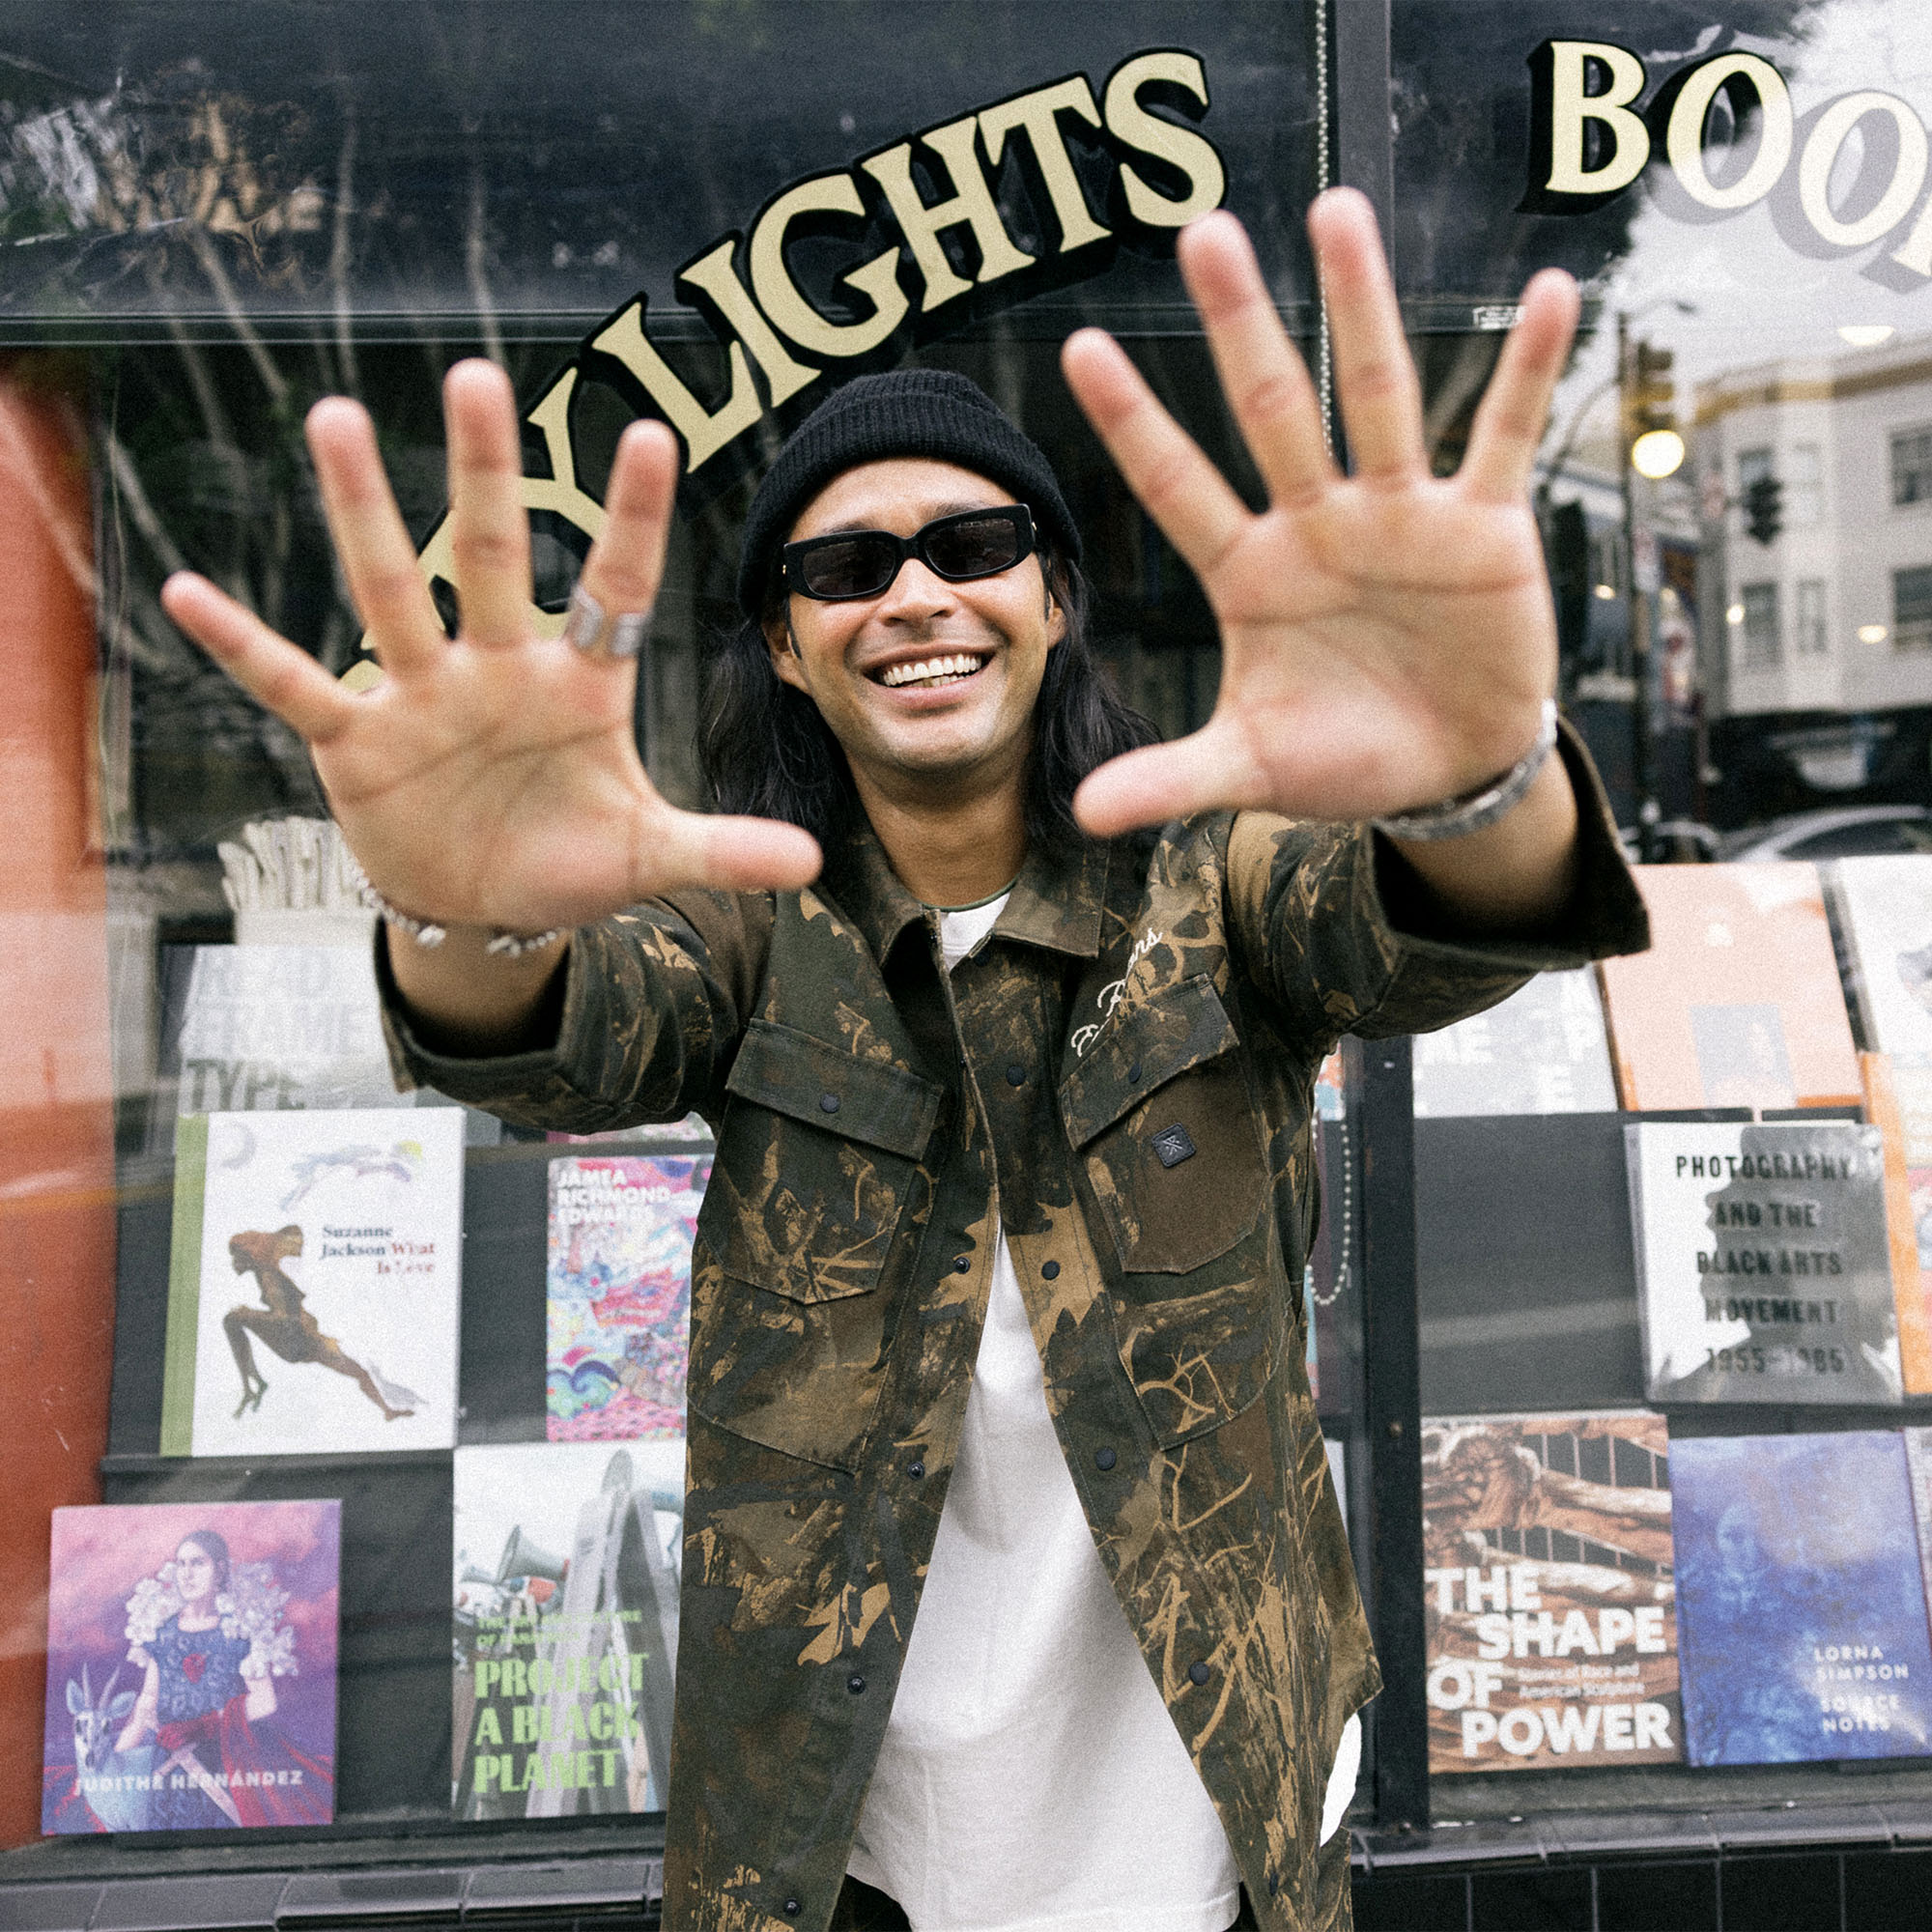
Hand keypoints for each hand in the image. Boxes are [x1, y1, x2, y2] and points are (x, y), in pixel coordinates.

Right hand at [161, 362, 820, 936]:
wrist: (486, 907)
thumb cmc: (568, 859)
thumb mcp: (648, 856)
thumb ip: (722, 847)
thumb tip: (814, 859)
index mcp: (578, 685)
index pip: (611, 586)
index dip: (630, 518)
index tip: (652, 434)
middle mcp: (498, 668)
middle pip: (492, 555)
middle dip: (487, 473)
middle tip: (478, 376)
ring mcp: (423, 697)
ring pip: (392, 591)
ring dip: (365, 514)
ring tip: (338, 418)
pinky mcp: (358, 742)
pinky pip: (296, 685)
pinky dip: (244, 649)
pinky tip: (184, 593)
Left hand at [1060, 189, 1579, 834]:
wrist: (1448, 771)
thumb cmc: (1343, 755)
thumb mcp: (1254, 770)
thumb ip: (1173, 778)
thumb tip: (1081, 814)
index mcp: (1251, 573)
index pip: (1177, 487)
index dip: (1132, 425)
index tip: (1076, 349)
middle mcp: (1319, 523)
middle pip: (1273, 410)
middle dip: (1240, 327)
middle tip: (1203, 233)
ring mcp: (1402, 515)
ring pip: (1379, 396)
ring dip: (1363, 310)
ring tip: (1337, 212)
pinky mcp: (1485, 527)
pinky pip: (1507, 437)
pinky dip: (1531, 372)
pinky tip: (1553, 293)